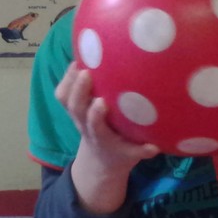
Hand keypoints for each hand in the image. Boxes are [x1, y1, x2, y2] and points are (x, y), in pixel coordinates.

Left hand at [56, 64, 157, 212]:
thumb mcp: (132, 155)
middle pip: (75, 108)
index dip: (95, 114)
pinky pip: (62, 92)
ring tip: (81, 61)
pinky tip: (79, 60)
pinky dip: (67, 76)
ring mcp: (76, 114)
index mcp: (99, 136)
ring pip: (65, 98)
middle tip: (87, 72)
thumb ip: (142, 151)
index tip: (102, 102)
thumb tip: (155, 147)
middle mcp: (84, 124)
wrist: (99, 157)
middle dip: (78, 90)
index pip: (93, 125)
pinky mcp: (72, 106)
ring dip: (69, 80)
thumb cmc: (120, 152)